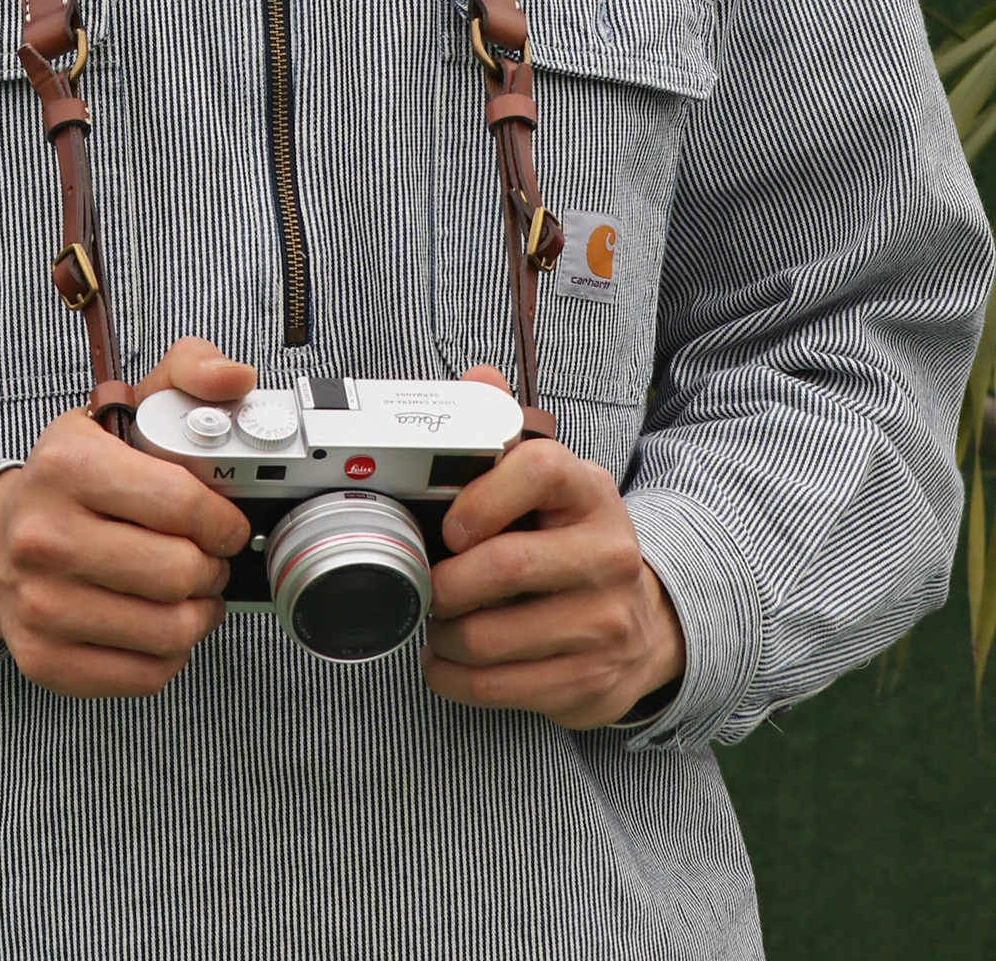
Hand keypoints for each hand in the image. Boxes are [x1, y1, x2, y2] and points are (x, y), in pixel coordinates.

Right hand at [0, 337, 254, 697]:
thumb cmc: (74, 478)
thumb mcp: (125, 408)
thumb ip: (188, 375)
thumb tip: (236, 377)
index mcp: (66, 466)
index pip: (181, 503)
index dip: (223, 517)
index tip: (226, 520)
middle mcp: (43, 536)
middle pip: (180, 573)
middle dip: (212, 565)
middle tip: (207, 555)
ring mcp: (39, 605)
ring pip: (172, 630)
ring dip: (199, 612)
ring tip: (190, 589)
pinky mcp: (46, 660)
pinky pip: (148, 674)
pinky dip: (170, 653)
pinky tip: (158, 621)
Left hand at [422, 368, 685, 728]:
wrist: (645, 618)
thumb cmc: (570, 539)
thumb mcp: (548, 480)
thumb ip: (503, 428)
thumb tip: (477, 378)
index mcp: (589, 492)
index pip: (537, 469)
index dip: (479, 497)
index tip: (449, 526)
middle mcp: (608, 556)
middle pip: (506, 566)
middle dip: (443, 581)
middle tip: (422, 582)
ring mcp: (606, 625)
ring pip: (491, 637)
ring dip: (441, 633)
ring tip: (433, 620)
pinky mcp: (592, 682)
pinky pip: (498, 688)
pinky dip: (451, 677)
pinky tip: (445, 660)